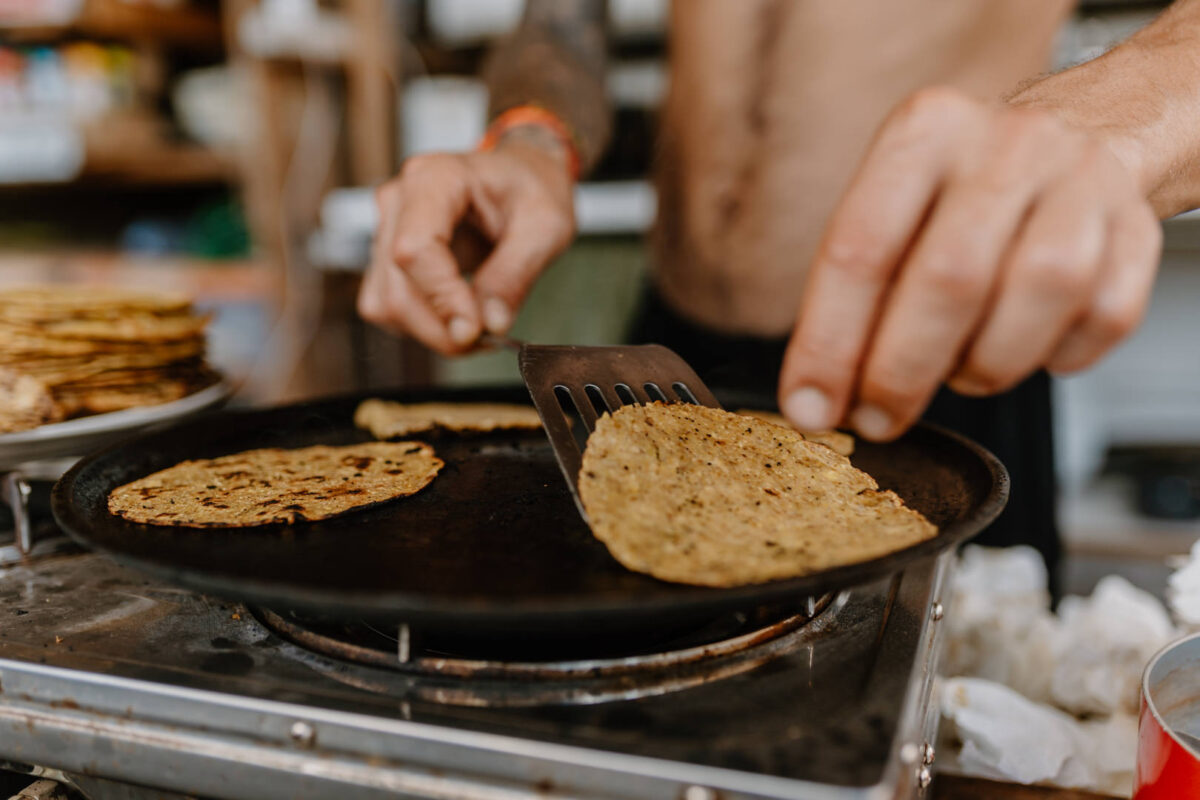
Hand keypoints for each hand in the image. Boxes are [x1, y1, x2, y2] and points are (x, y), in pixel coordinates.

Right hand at [358, 135, 575, 354]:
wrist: (521, 175)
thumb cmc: (533, 187)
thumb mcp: (545, 226)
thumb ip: (516, 274)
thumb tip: (491, 324)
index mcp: (436, 178)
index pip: (414, 249)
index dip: (442, 299)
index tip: (475, 331)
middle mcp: (399, 200)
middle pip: (396, 288)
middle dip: (442, 327)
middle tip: (489, 336)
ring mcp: (387, 228)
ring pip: (388, 305)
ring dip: (433, 330)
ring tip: (479, 324)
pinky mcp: (387, 256)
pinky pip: (390, 306)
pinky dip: (424, 324)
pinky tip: (459, 314)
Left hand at [778, 86, 1161, 440]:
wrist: (1080, 137)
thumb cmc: (962, 195)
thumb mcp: (893, 210)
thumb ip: (854, 296)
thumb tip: (820, 396)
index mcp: (924, 132)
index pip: (859, 250)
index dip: (828, 343)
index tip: (810, 408)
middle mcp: (1005, 144)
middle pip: (949, 278)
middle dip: (901, 372)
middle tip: (877, 419)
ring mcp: (1081, 179)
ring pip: (1039, 292)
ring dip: (987, 364)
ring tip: (961, 373)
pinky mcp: (1137, 226)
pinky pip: (1103, 315)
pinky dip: (1058, 357)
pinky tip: (1027, 347)